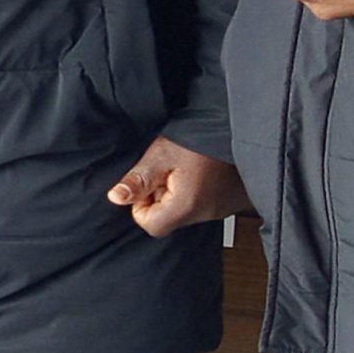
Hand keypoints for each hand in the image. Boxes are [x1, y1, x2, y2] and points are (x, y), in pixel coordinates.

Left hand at [108, 135, 250, 236]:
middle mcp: (205, 214)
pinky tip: (198, 173)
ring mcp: (219, 211)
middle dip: (161, 198)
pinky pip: (200, 207)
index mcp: (186, 206)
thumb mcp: (161, 154)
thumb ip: (138, 180)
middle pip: (167, 220)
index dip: (142, 204)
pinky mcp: (227, 205)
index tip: (151, 182)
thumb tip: (115, 198)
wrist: (238, 127)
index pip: (150, 225)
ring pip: (183, 213)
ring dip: (177, 195)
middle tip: (170, 172)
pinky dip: (194, 193)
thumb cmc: (201, 137)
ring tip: (186, 170)